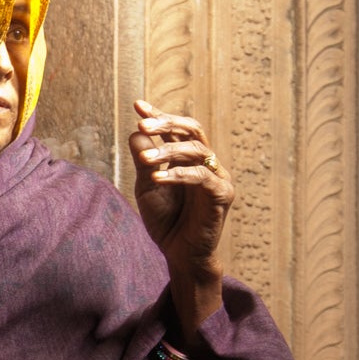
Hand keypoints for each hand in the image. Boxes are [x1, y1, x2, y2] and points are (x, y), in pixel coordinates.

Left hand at [131, 101, 230, 334]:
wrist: (180, 254)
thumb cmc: (165, 220)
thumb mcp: (147, 186)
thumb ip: (144, 160)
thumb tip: (136, 132)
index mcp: (188, 158)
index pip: (176, 128)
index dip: (159, 114)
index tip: (138, 105)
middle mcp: (206, 162)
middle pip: (192, 130)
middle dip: (166, 123)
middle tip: (143, 124)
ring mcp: (217, 176)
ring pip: (196, 150)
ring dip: (167, 151)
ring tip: (143, 160)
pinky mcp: (222, 194)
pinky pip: (201, 177)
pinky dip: (178, 175)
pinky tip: (157, 177)